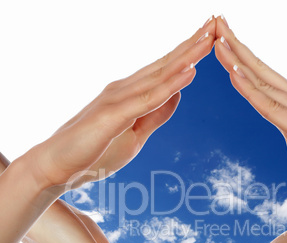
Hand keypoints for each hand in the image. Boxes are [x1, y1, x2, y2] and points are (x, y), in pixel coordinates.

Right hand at [27, 18, 216, 189]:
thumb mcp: (136, 134)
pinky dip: (170, 85)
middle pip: (166, 64)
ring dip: (187, 56)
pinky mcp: (112, 115)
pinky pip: (147, 99)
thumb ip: (156, 114)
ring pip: (160, 75)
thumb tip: (178, 93)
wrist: (58, 165)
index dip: (189, 53)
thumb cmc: (94, 149)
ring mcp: (118, 99)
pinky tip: (189, 73)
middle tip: (217, 23)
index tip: (210, 38)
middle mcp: (126, 89)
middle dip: (193, 44)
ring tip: (210, 37)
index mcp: (131, 93)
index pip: (165, 70)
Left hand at [213, 18, 286, 240]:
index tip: (222, 40)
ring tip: (217, 38)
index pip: (263, 75)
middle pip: (260, 69)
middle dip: (235, 45)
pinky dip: (250, 88)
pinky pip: (269, 106)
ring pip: (262, 81)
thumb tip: (284, 127)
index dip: (241, 56)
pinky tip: (233, 73)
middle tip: (215, 22)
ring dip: (237, 59)